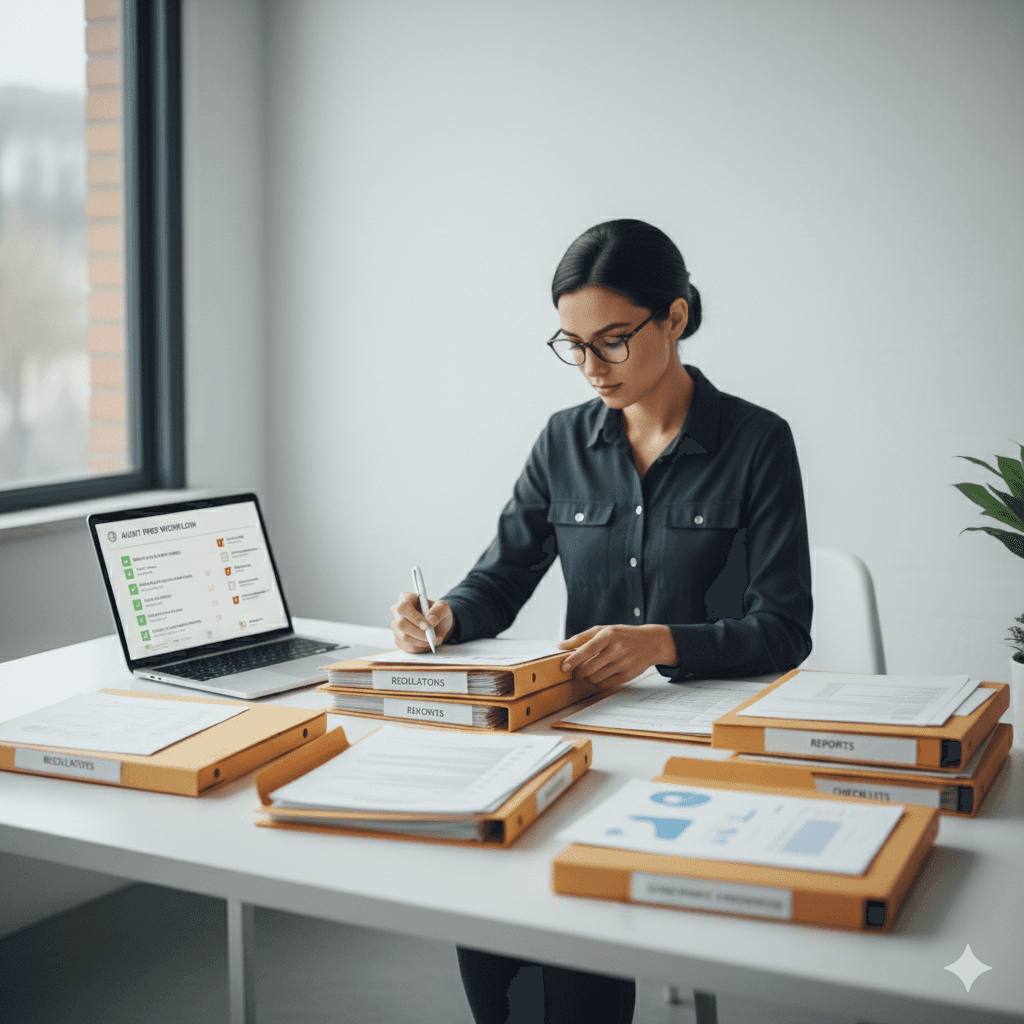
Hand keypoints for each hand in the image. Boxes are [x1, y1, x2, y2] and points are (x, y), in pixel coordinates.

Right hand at [390, 592, 454, 652]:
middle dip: (418, 633)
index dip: (414, 617)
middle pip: (401, 624)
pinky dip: (420, 647)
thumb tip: (431, 620)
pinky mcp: (398, 639)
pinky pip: (407, 647)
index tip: (427, 626)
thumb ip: (438, 611)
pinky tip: (428, 643)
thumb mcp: (443, 607)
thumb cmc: (437, 613)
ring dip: (421, 641)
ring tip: (434, 640)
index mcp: (405, 598)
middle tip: (433, 637)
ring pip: (404, 637)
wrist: (438, 625)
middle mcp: (397, 612)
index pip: (403, 607)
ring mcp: (396, 626)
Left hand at [557, 624, 677, 688]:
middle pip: (589, 668)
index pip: (587, 649)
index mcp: (609, 635)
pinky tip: (598, 675)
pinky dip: (597, 682)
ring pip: (595, 678)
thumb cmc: (622, 635)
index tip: (563, 667)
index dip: (573, 659)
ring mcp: (623, 664)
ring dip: (587, 677)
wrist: (651, 643)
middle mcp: (617, 649)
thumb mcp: (604, 630)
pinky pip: (604, 684)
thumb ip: (582, 638)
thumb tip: (560, 646)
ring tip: (588, 671)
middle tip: (575, 671)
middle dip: (578, 672)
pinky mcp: (628, 675)